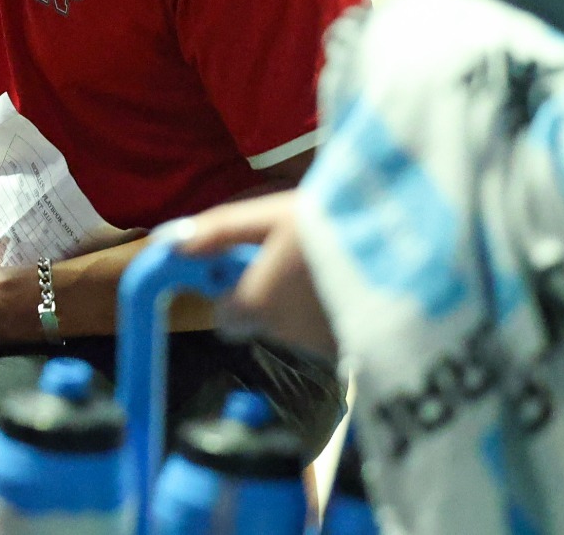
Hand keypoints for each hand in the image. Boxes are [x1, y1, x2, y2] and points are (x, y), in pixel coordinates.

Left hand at [182, 192, 334, 355]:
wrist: (397, 256)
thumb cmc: (330, 230)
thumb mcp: (272, 217)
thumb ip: (219, 231)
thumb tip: (167, 242)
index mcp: (257, 304)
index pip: (224, 318)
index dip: (231, 292)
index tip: (248, 266)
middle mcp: (284, 334)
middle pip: (261, 320)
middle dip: (269, 296)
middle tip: (291, 260)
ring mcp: (319, 346)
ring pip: (294, 327)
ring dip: (299, 304)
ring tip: (324, 266)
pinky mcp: (349, 347)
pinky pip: (326, 333)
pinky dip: (329, 314)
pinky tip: (346, 285)